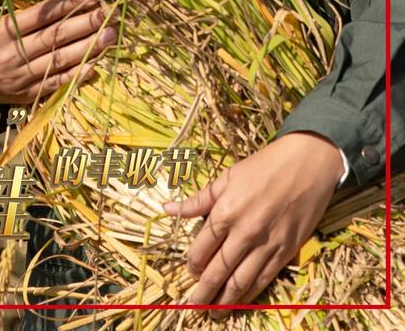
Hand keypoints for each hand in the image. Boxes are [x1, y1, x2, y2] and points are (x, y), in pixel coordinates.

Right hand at [0, 0, 117, 104]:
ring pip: (59, 63)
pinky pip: (54, 85)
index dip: (65, 5)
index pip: (39, 16)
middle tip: (108, 13)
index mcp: (1, 31)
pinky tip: (95, 66)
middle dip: (84, 25)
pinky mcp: (26, 94)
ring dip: (87, 50)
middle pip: (54, 39)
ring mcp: (20, 77)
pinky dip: (75, 77)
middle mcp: (12, 54)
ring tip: (111, 36)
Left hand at [163, 132, 343, 314]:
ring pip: (241, 282)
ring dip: (225, 300)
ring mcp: (267, 244)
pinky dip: (250, 293)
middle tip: (193, 306)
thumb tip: (168, 209)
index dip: (193, 264)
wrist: (308, 163)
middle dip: (204, 291)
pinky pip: (264, 278)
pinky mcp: (286, 251)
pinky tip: (241, 300)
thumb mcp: (227, 177)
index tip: (190, 271)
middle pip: (218, 270)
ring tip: (214, 313)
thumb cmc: (264, 166)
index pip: (202, 248)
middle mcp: (244, 233)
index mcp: (226, 212)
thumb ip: (199, 199)